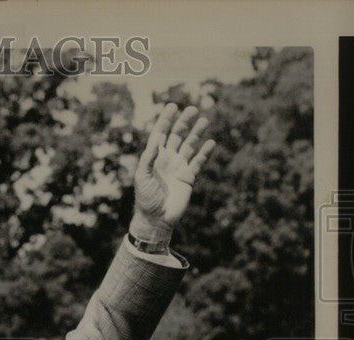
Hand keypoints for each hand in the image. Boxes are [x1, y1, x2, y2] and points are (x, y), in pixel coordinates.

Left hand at [131, 103, 214, 241]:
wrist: (156, 219)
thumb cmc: (146, 199)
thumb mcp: (142, 177)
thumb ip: (148, 159)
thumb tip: (156, 142)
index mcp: (154, 158)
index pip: (160, 134)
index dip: (166, 120)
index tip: (173, 106)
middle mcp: (167, 160)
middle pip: (177, 136)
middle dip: (184, 123)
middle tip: (192, 109)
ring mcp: (179, 168)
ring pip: (189, 146)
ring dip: (196, 134)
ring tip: (204, 120)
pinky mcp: (188, 178)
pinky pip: (198, 162)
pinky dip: (204, 152)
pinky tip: (211, 142)